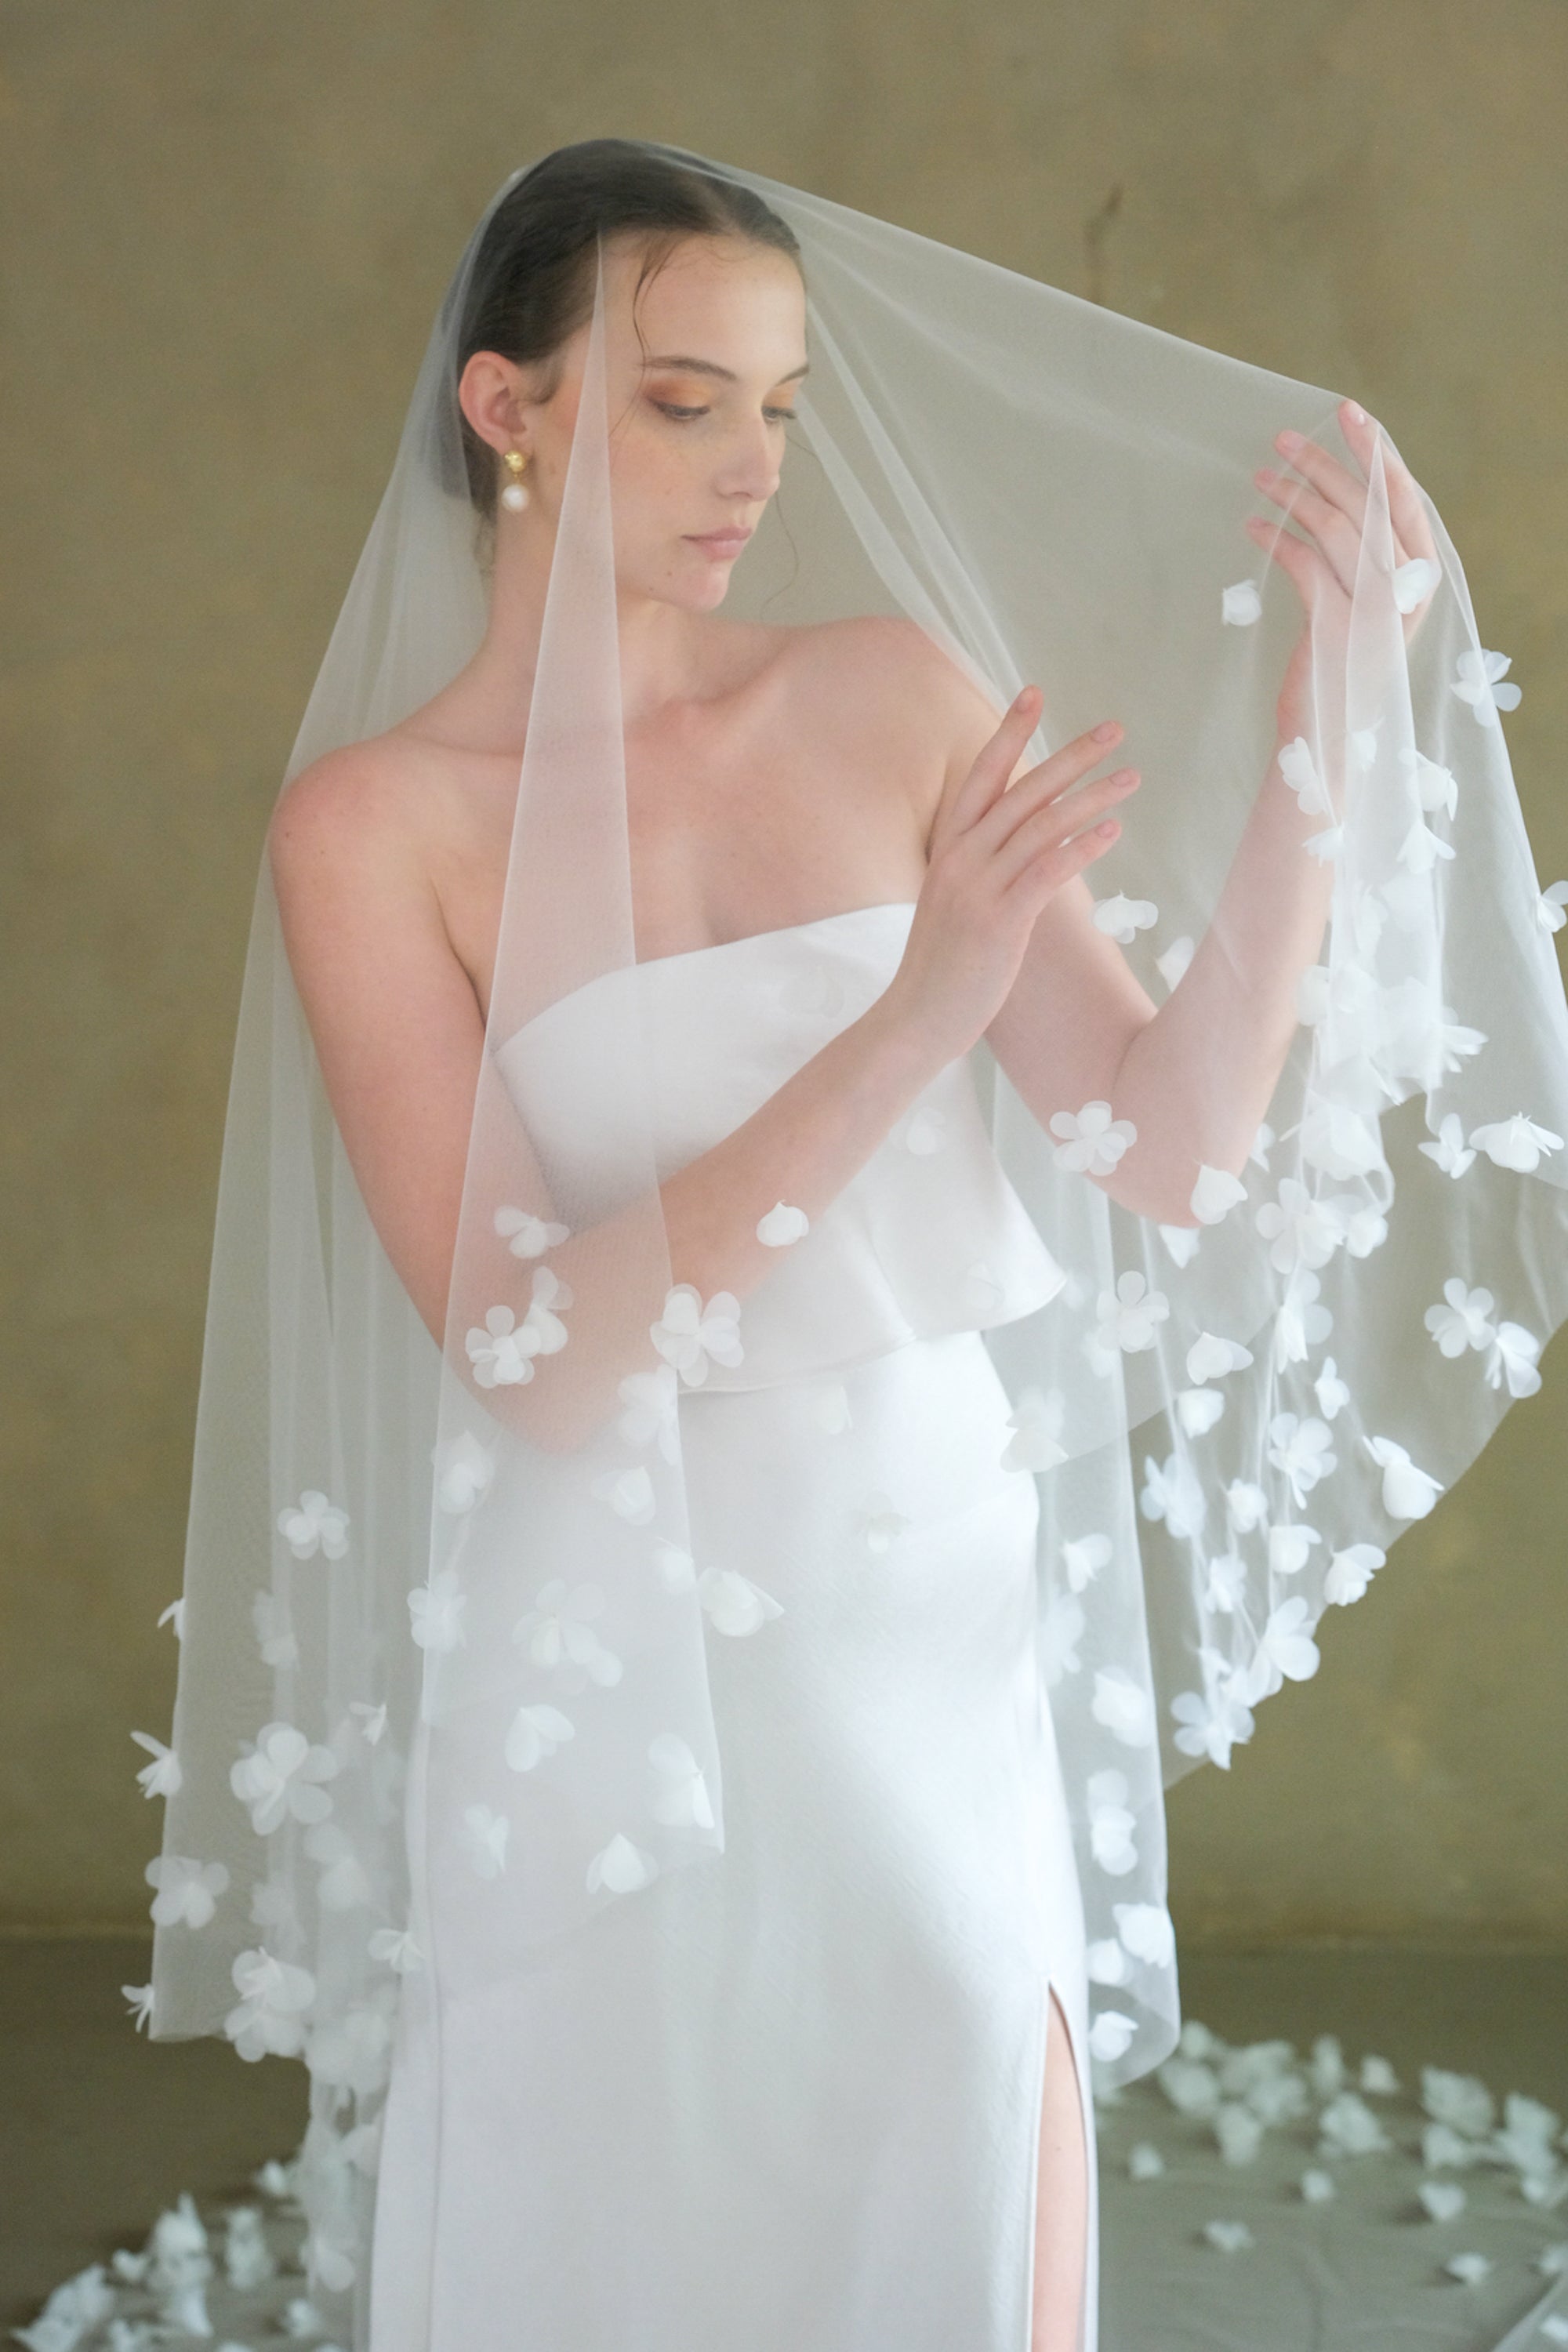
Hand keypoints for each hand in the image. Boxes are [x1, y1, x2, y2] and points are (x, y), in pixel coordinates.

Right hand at [886, 687, 1139, 1059]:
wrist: (914, 1020)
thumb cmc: (943, 966)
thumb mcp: (955, 903)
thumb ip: (983, 867)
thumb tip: (1023, 844)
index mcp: (947, 848)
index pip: (980, 776)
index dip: (1008, 733)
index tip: (1034, 693)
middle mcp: (959, 859)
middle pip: (1020, 791)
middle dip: (1070, 755)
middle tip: (1115, 729)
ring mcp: (977, 890)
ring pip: (1039, 826)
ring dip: (1091, 797)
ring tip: (1132, 777)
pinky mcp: (998, 924)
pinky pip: (1045, 874)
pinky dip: (1080, 848)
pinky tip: (1113, 831)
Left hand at [1249, 397, 1439, 750]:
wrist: (1328, 738)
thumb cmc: (1340, 670)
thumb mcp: (1366, 610)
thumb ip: (1367, 562)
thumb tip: (1342, 499)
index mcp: (1421, 579)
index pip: (1404, 499)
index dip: (1378, 453)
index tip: (1351, 414)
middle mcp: (1406, 589)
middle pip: (1367, 504)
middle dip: (1327, 461)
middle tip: (1285, 436)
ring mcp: (1374, 608)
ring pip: (1336, 527)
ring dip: (1294, 493)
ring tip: (1261, 474)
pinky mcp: (1336, 626)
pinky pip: (1304, 563)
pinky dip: (1277, 538)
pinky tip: (1253, 526)